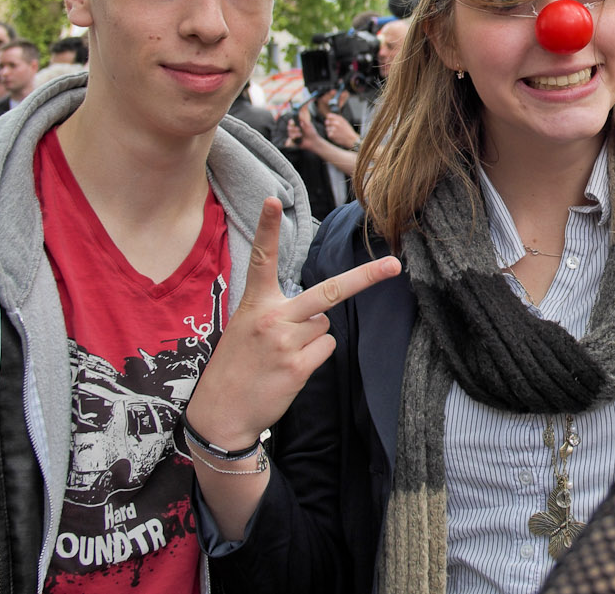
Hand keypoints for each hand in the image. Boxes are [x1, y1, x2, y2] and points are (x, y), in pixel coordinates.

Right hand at [187, 198, 399, 446]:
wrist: (220, 413)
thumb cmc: (236, 366)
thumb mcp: (244, 329)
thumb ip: (276, 311)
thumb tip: (320, 313)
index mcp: (254, 303)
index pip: (262, 259)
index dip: (267, 228)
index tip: (272, 200)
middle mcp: (271, 318)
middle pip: (329, 291)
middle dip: (366, 278)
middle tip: (394, 266)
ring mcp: (285, 342)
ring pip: (325, 325)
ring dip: (312, 337)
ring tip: (282, 354)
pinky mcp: (297, 367)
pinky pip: (326, 348)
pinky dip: (314, 357)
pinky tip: (289, 369)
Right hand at [293, 108, 323, 153]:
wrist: (313, 142)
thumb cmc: (312, 133)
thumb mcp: (308, 125)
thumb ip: (303, 118)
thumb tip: (301, 110)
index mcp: (297, 125)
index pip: (291, 122)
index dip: (290, 122)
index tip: (292, 122)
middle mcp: (295, 130)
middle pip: (288, 127)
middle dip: (294, 129)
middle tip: (300, 130)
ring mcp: (293, 136)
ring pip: (289, 133)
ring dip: (295, 134)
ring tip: (301, 136)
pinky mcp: (293, 141)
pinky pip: (289, 140)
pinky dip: (292, 140)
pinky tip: (297, 139)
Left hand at [323, 112, 359, 148]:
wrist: (351, 139)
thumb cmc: (348, 131)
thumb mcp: (344, 122)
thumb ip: (337, 118)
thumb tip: (328, 115)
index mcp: (339, 119)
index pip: (329, 116)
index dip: (328, 118)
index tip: (330, 120)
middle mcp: (336, 123)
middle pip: (327, 122)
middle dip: (329, 124)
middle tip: (334, 128)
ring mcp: (333, 129)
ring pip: (327, 128)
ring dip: (330, 130)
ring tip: (336, 133)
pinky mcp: (331, 135)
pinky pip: (328, 133)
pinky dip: (331, 135)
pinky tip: (336, 136)